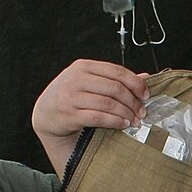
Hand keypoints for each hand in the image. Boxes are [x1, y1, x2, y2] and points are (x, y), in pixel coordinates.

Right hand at [32, 60, 149, 168]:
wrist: (46, 113)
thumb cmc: (70, 97)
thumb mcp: (90, 82)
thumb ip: (114, 79)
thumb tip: (145, 78)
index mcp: (83, 67)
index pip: (117, 71)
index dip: (135, 83)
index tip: (146, 95)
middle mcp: (76, 79)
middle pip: (115, 88)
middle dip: (133, 102)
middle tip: (142, 111)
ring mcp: (71, 96)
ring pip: (108, 103)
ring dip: (126, 113)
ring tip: (134, 120)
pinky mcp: (69, 114)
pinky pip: (98, 117)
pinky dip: (114, 121)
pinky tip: (123, 124)